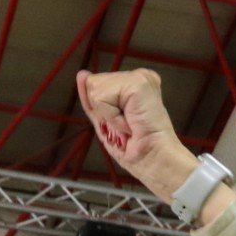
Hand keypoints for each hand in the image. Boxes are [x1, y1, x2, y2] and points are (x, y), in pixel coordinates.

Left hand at [75, 68, 194, 201]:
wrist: (153, 160)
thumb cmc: (136, 148)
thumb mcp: (106, 120)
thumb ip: (94, 97)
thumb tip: (83, 75)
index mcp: (134, 84)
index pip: (97, 84)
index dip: (101, 109)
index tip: (125, 124)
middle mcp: (139, 77)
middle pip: (93, 83)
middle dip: (103, 111)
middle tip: (126, 126)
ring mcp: (140, 78)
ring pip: (95, 89)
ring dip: (108, 115)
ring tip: (129, 125)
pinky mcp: (138, 83)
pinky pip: (102, 97)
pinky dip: (111, 116)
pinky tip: (130, 123)